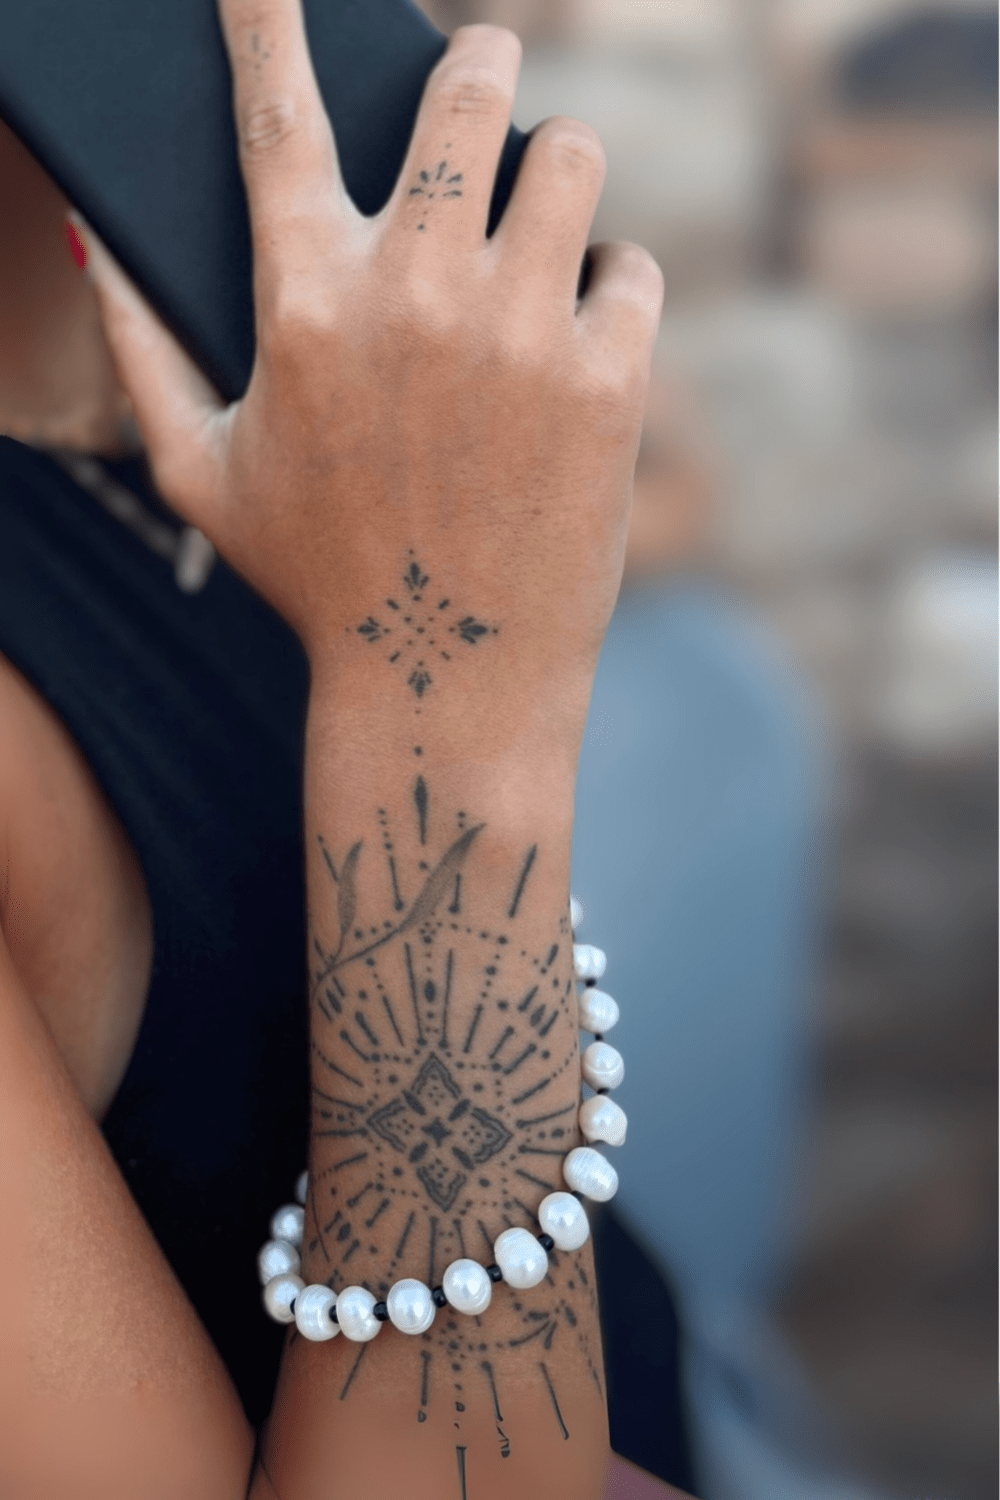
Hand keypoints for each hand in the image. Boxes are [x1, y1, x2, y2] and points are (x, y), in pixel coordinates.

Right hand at [82, 2, 661, 744]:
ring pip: (571, 153)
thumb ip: (137, 346)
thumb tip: (96, 237)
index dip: (268, 9)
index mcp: (302, 300)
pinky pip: (632, 264)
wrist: (446, 675)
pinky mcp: (610, 376)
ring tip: (542, 222)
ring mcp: (520, 329)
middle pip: (466, 86)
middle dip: (479, 64)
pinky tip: (584, 340)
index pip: (277, 106)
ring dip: (557, 170)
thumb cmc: (316, 577)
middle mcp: (414, 291)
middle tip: (483, 82)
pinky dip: (614, 286)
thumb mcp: (197, 471)